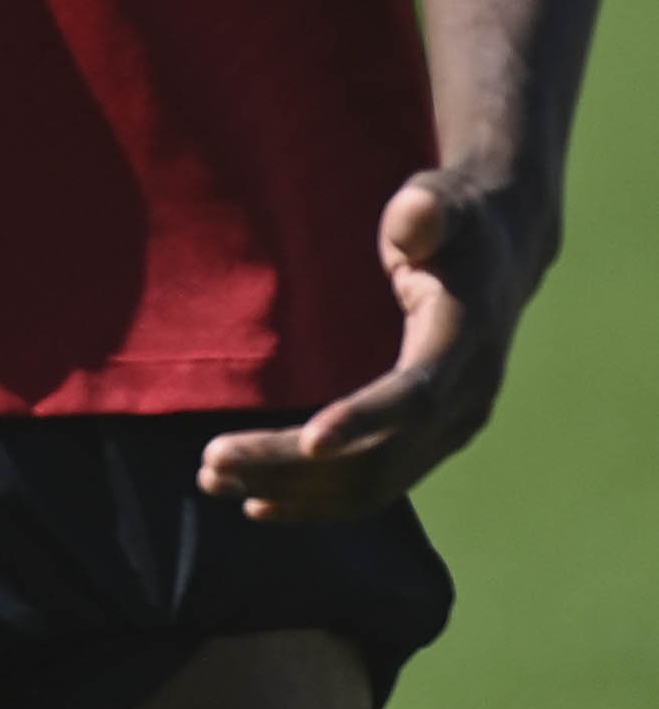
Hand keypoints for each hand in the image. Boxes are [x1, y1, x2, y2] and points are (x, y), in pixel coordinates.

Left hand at [200, 169, 549, 522]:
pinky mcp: (425, 442)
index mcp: (466, 343)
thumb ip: (427, 212)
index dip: (365, 419)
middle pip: (378, 456)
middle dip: (294, 466)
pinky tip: (256, 504)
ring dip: (293, 490)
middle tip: (210, 461)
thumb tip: (418, 216)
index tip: (306, 441)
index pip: (416, 396)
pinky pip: (372, 486)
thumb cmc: (453, 223)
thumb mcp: (441, 204)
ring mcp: (447, 431)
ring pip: (370, 483)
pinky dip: (314, 500)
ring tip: (212, 480)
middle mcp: (464, 401)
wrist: (497, 254)